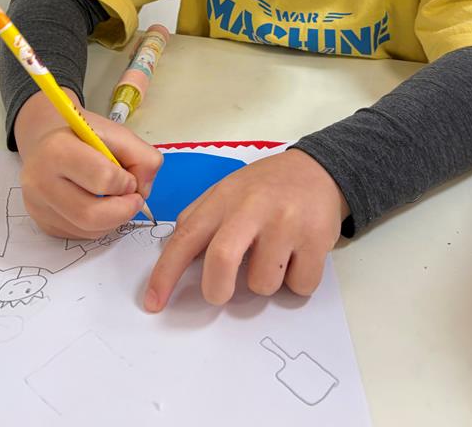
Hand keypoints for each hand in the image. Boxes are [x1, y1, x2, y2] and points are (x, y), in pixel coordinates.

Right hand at [14, 90, 161, 238]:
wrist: (47, 142)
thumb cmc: (84, 137)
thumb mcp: (117, 133)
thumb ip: (141, 156)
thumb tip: (143, 190)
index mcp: (58, 149)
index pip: (102, 178)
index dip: (126, 181)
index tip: (128, 176)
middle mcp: (41, 181)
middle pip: (91, 215)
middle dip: (124, 210)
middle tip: (134, 199)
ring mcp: (38, 207)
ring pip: (89, 231)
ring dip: (114, 220)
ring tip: (117, 199)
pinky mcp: (43, 224)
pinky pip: (81, 235)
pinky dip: (100, 226)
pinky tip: (100, 205)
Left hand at [144, 149, 347, 310]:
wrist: (318, 169)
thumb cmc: (265, 187)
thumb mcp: (227, 191)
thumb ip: (200, 219)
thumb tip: (173, 255)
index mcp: (223, 198)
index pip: (186, 237)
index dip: (166, 273)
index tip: (153, 303)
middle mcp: (253, 208)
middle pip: (222, 260)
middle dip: (217, 289)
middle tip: (221, 292)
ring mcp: (286, 222)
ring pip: (263, 283)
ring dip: (265, 283)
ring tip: (273, 257)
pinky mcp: (316, 238)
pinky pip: (299, 286)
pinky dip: (296, 283)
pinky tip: (298, 256)